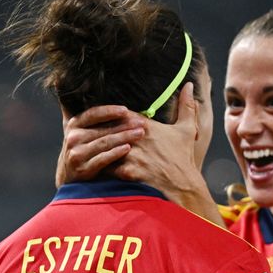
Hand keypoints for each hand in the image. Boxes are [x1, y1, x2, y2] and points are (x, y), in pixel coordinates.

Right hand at [56, 105, 146, 186]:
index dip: (109, 111)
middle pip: (103, 129)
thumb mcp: (76, 129)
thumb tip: (75, 85)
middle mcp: (73, 137)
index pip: (93, 114)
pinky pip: (102, 159)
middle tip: (142, 123)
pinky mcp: (83, 169)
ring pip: (104, 143)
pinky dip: (116, 153)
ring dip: (124, 138)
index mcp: (73, 125)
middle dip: (124, 125)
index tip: (126, 110)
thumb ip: (85, 115)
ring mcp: (77, 153)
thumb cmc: (80, 148)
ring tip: (140, 134)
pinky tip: (128, 149)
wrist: (69, 176)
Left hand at [58, 85, 222, 225]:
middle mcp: (136, 138)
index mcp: (145, 126)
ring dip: (95, 150)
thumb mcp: (187, 130)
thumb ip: (186, 106)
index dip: (107, 116)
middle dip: (96, 132)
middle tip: (83, 134)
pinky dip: (99, 168)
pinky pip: (106, 168)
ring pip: (104, 149)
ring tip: (85, 151)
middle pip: (107, 130)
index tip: (100, 119)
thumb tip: (189, 85)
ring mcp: (131, 155)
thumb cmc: (183, 159)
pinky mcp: (128, 172)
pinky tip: (91, 169)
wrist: (183, 186)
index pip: (118, 114)